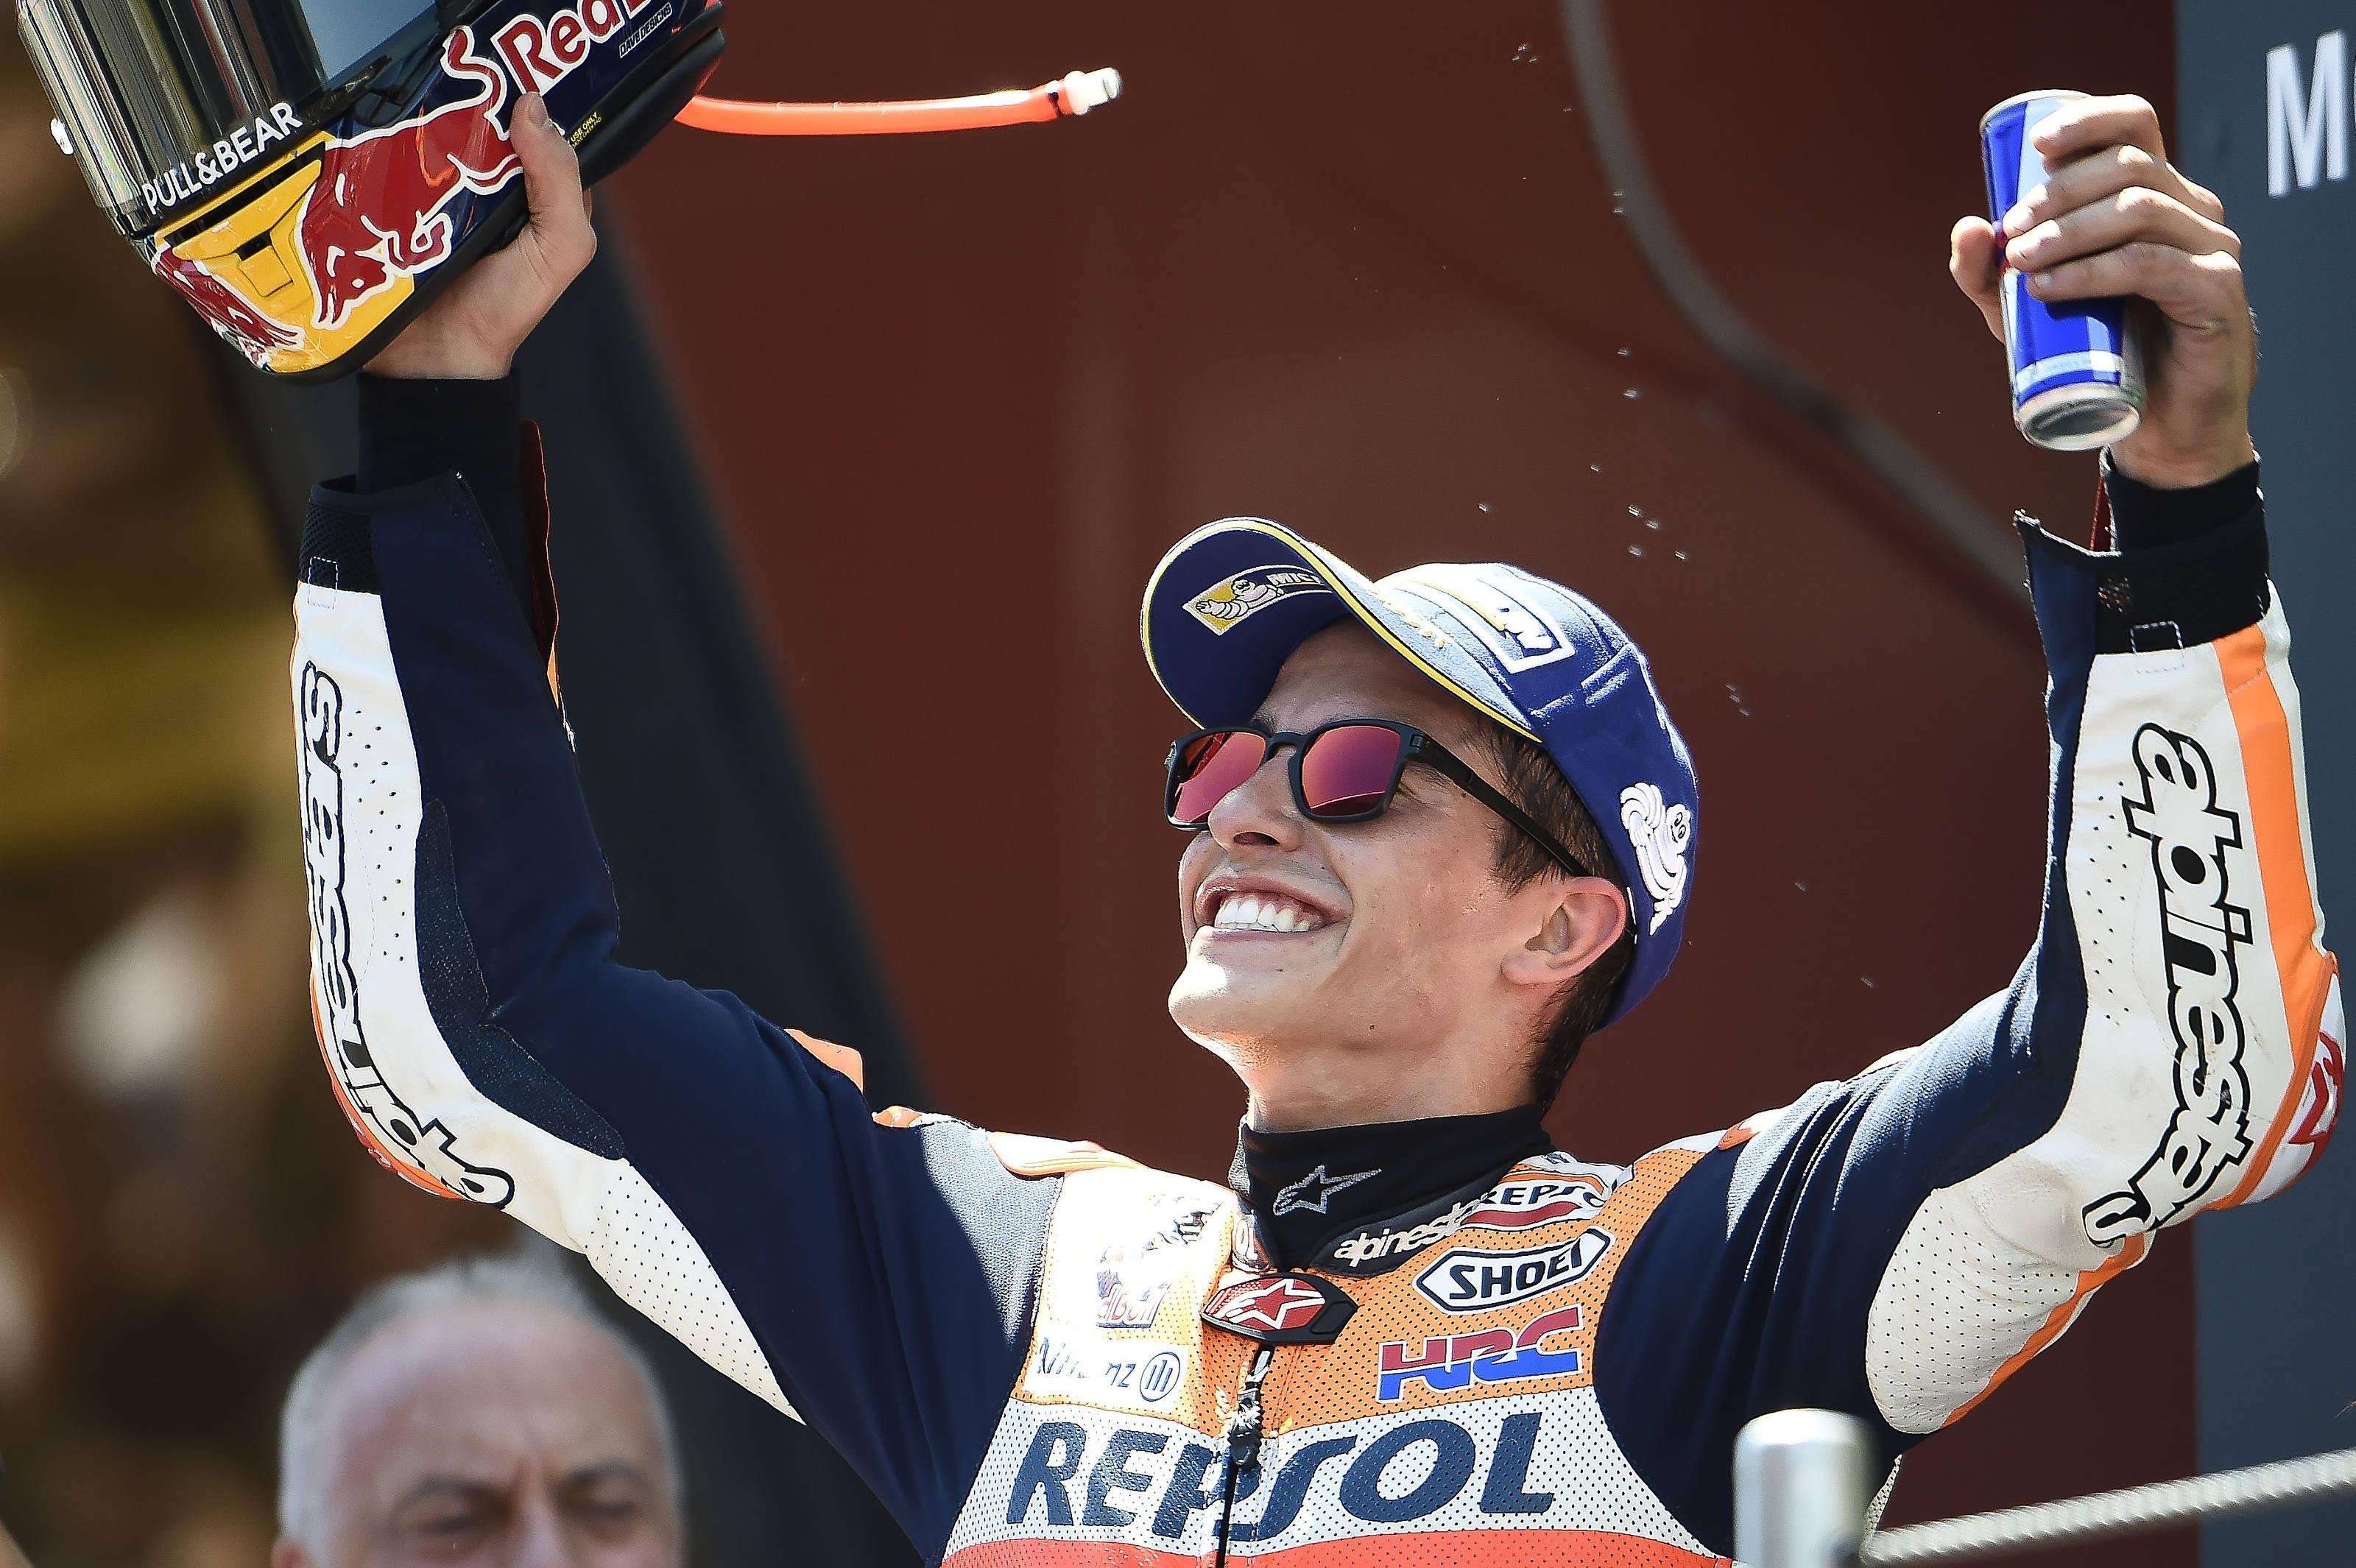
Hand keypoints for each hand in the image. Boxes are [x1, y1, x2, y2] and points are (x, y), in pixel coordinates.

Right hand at [367, 93, 595, 379]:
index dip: (531, 100)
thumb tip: (534, 110)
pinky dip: (389, 145)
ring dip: (426, 119)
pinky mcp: (399, 198)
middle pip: (484, 125)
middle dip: (472, 101)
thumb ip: (561, 183)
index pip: (543, 131)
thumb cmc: (505, 309)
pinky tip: (386, 131)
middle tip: (455, 75)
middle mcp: (496, 189)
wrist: (435, 357)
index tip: (510, 69)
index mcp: (543, 196)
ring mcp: (443, 191)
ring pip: (437, 135)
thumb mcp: (560, 248)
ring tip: (418, 101)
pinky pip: (394, 159)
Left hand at [1948, 95, 2255, 487]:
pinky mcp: (2217, 290)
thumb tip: (1967, 226)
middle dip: (2059, 191)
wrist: (2156, 426)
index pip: (2135, 124)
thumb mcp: (2027, 310)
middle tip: (2010, 229)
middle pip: (2130, 163)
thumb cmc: (2097, 355)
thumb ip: (1991, 273)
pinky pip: (2151, 264)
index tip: (2036, 145)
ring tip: (2021, 261)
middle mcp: (2192, 210)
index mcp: (2155, 195)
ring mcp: (2212, 247)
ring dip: (2070, 230)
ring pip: (2140, 207)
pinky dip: (2094, 271)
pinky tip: (2051, 287)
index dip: (2088, 119)